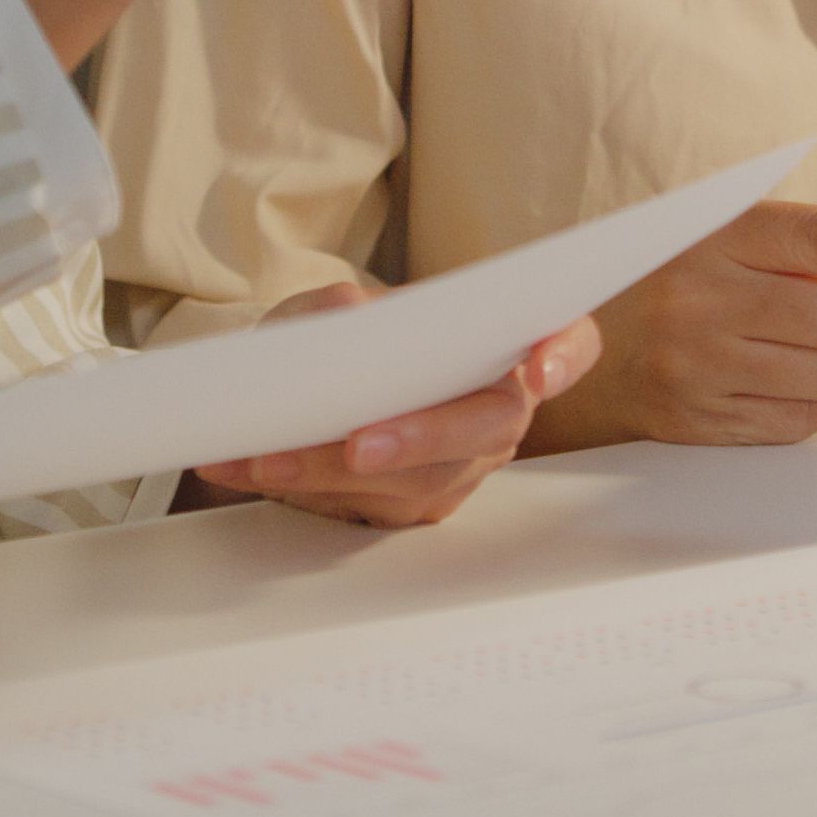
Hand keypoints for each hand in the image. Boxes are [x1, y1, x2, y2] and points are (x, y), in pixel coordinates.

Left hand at [182, 287, 602, 525]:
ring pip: (421, 479)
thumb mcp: (332, 308)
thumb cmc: (339, 339)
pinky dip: (298, 485)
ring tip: (266, 456)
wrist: (304, 386)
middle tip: (360, 444)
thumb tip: (347, 327)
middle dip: (422, 435)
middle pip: (489, 425)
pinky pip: (367, 505)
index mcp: (503, 342)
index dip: (565, 353)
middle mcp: (497, 409)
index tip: (537, 370)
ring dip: (333, 470)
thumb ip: (342, 309)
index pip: (570, 340)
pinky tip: (246, 467)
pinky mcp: (414, 508)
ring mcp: (462, 466)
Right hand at [527, 201, 816, 450]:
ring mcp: (699, 365)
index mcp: (722, 234)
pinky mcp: (699, 420)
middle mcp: (706, 298)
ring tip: (813, 350)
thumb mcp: (735, 241)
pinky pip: (798, 423)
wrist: (575, 348)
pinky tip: (779, 382)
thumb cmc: (681, 282)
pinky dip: (811, 405)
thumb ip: (816, 253)